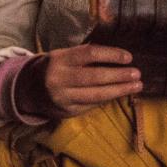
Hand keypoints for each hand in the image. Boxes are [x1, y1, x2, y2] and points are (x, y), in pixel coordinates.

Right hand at [14, 44, 141, 118]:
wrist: (28, 89)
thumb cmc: (55, 67)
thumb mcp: (64, 55)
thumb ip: (85, 55)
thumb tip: (117, 56)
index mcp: (60, 59)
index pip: (90, 54)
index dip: (111, 54)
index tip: (128, 57)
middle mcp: (60, 78)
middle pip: (95, 77)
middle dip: (119, 76)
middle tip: (137, 74)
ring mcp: (63, 97)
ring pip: (96, 95)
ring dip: (119, 91)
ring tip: (136, 86)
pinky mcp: (66, 112)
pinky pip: (91, 105)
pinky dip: (107, 99)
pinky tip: (119, 94)